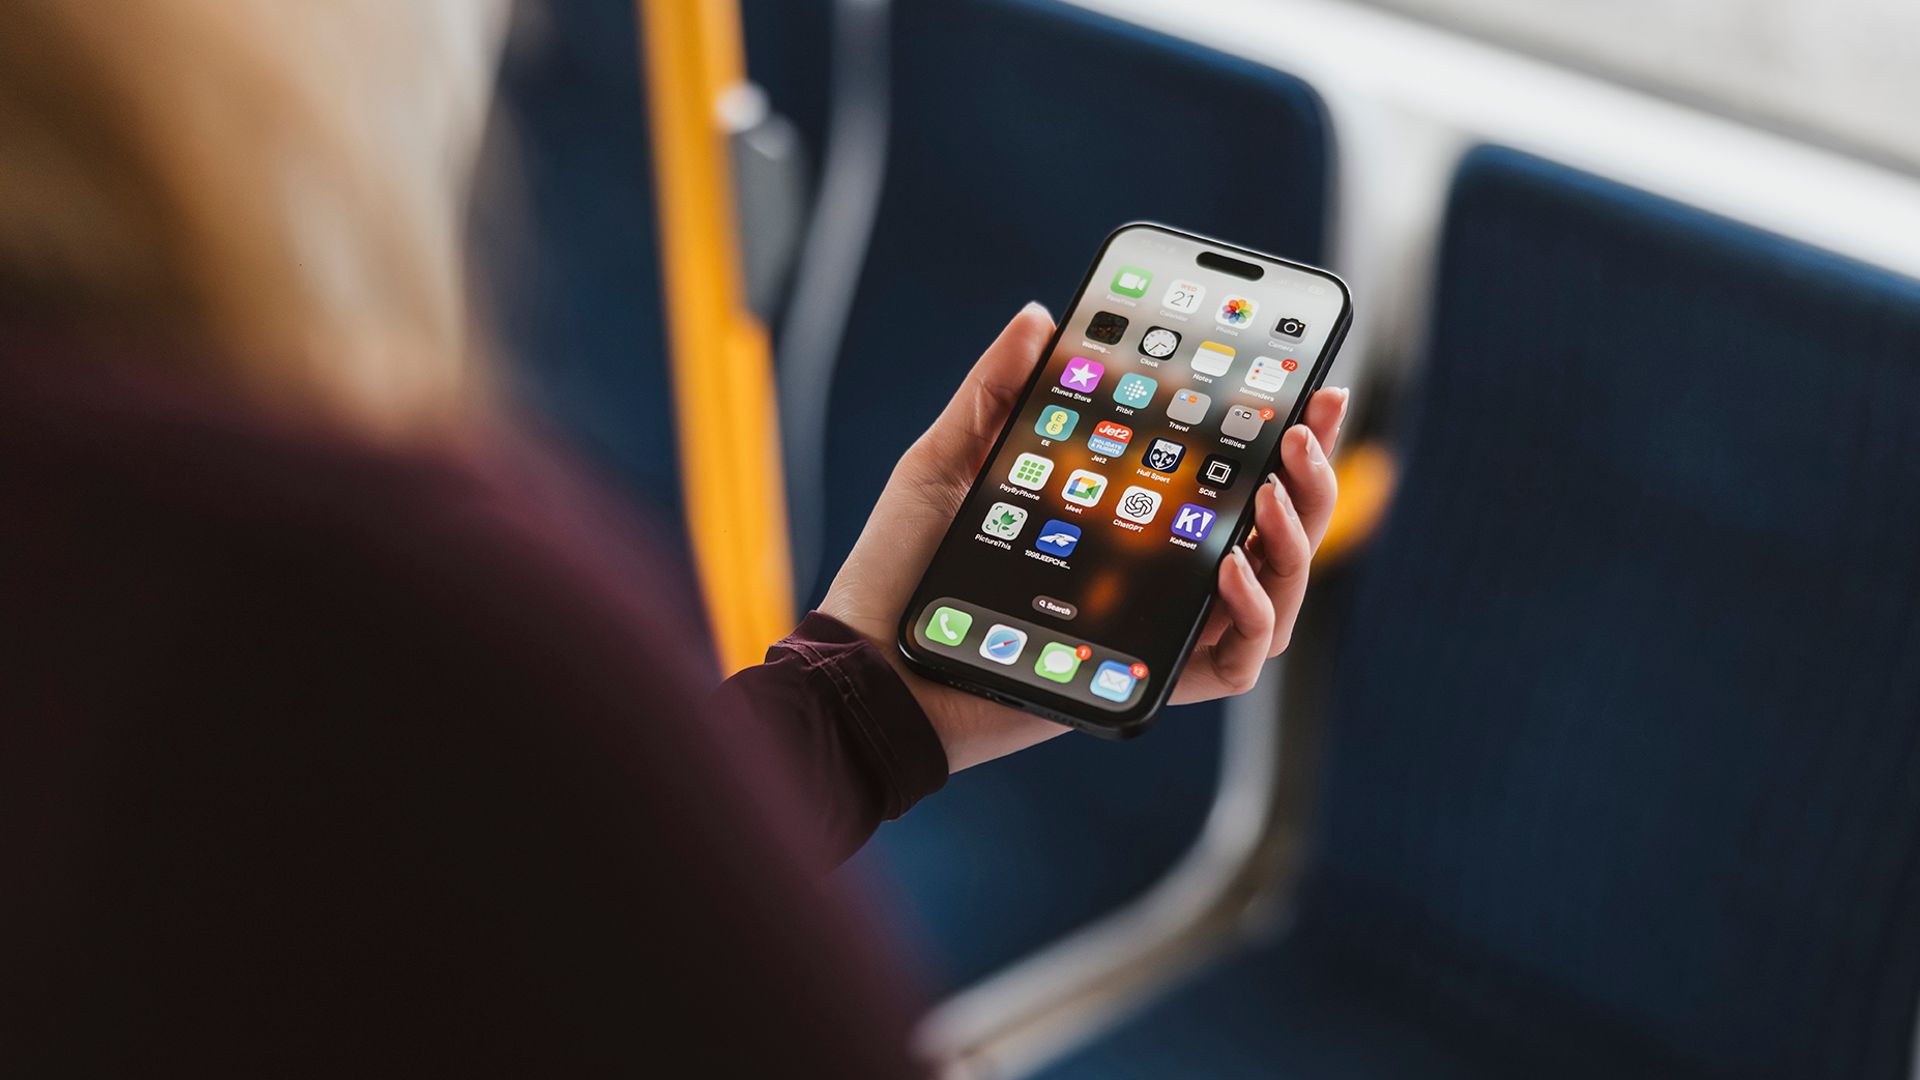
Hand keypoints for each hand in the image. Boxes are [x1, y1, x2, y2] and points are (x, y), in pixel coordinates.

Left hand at [817, 304, 1349, 771]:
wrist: (869, 664)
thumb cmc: (904, 569)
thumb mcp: (947, 462)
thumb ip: (996, 390)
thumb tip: (1041, 316)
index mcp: (1126, 521)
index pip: (1227, 477)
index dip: (1287, 436)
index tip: (1315, 384)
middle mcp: (1155, 576)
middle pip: (1276, 533)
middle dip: (1314, 478)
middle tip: (1305, 427)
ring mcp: (1157, 630)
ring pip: (1278, 597)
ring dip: (1298, 540)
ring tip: (1274, 492)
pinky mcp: (1148, 682)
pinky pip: (1237, 663)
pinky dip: (1251, 614)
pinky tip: (1228, 566)